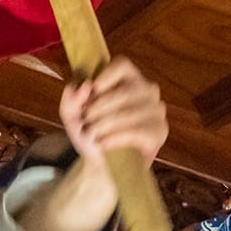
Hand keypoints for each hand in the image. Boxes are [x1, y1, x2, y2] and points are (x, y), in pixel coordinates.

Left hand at [59, 57, 167, 176]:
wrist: (101, 164)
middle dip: (99, 109)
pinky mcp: (159, 132)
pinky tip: (103, 144)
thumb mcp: (73, 116)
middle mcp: (146, 90)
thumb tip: (84, 86)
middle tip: (86, 122)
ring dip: (103, 126)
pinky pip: (137, 132)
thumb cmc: (91, 133)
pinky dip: (115, 138)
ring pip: (128, 114)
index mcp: (127, 79)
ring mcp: (156, 110)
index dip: (106, 75)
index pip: (122, 65)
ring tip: (92, 135)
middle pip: (124, 92)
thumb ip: (71, 99)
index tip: (93, 90)